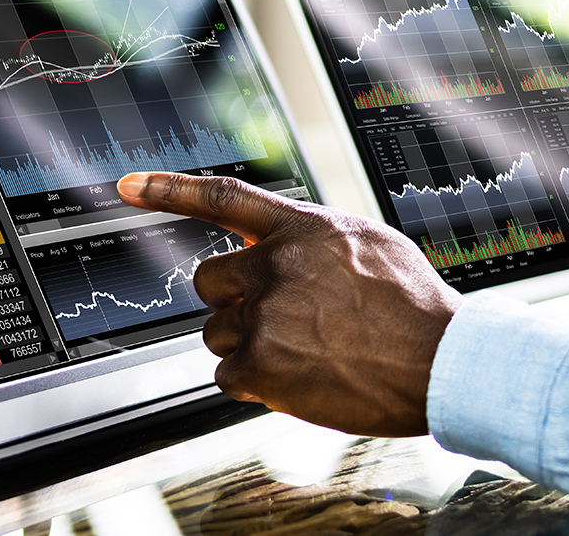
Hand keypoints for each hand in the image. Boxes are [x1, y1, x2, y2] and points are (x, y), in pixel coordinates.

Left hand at [116, 172, 462, 436]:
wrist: (439, 361)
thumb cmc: (415, 308)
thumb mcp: (369, 245)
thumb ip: (315, 240)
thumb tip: (283, 243)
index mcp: (302, 230)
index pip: (221, 199)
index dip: (169, 189)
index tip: (129, 185)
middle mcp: (276, 265)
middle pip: (209, 281)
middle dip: (234, 302)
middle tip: (279, 320)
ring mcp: (265, 316)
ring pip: (218, 333)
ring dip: (249, 346)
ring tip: (307, 352)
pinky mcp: (260, 366)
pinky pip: (227, 375)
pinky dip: (256, 382)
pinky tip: (301, 377)